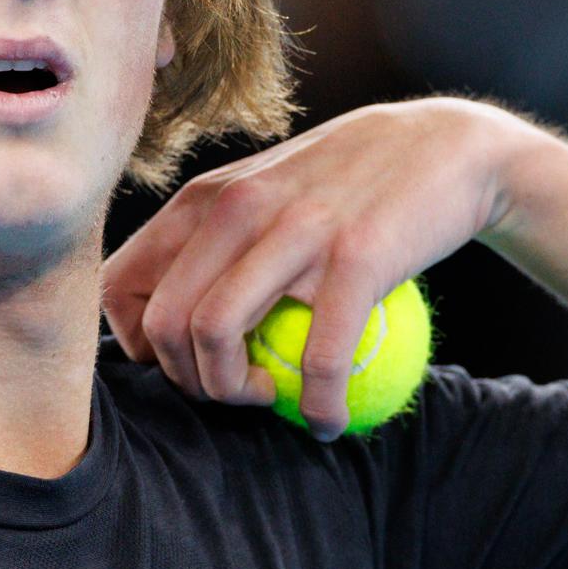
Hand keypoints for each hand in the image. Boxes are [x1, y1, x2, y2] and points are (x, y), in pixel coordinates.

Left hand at [100, 97, 528, 438]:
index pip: (120, 285)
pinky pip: (319, 359)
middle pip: (162, 323)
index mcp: (205, 198)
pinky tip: (328, 422)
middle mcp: (237, 207)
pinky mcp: (355, 258)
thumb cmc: (348, 184)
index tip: (183, 367)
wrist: (446, 146)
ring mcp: (294, 230)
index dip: (136, 347)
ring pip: (214, 335)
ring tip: (272, 400)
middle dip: (186, 383)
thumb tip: (166, 321)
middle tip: (232, 393)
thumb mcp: (264, 191)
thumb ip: (213, 240)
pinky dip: (318, 407)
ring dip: (235, 395)